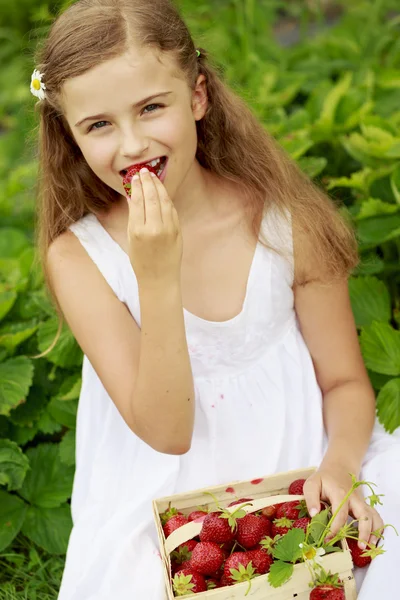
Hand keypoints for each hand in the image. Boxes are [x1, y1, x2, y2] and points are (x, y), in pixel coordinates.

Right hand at [126, 168, 182, 285]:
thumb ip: (134, 217)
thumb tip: (133, 196)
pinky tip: (161, 192)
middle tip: (144, 171)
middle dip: (148, 182)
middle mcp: (155, 228)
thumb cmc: (141, 261)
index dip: (137, 186)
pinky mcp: (178, 231)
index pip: (138, 201)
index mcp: (139, 230)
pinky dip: (166, 199)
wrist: (159, 278)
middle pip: (152, 197)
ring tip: (153, 177)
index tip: (135, 176)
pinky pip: (172, 210)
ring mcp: (169, 229)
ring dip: (159, 187)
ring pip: (164, 201)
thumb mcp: (131, 239)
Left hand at [303, 462, 383, 548]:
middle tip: (359, 547)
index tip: (328, 540)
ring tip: (368, 546)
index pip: (340, 515)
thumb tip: (314, 515)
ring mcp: (361, 503)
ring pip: (373, 516)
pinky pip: (375, 516)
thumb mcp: (312, 484)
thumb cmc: (324, 479)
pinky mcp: (364, 506)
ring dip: (374, 531)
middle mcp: (354, 499)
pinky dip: (378, 528)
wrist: (338, 468)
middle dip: (363, 532)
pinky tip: (372, 540)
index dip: (335, 529)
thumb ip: (311, 498)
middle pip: (364, 515)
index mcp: (340, 494)